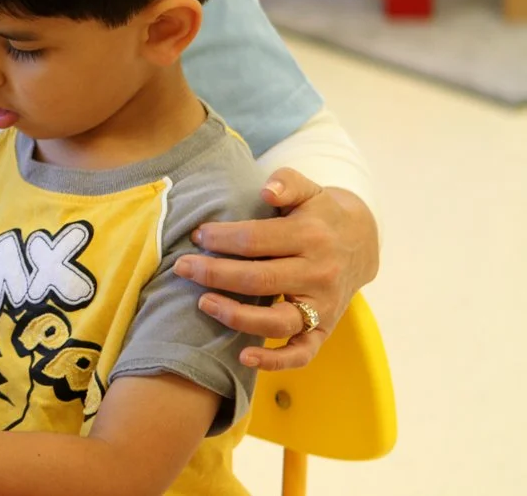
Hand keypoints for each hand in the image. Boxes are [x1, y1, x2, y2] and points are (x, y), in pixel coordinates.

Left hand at [173, 168, 378, 370]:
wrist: (361, 243)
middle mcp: (319, 274)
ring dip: (236, 316)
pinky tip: (243, 357)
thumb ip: (287, 183)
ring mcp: (322, 306)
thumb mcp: (308, 189)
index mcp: (311, 236)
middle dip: (215, 274)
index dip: (222, 239)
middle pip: (259, 279)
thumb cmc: (319, 214)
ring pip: (277, 321)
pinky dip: (275, 362)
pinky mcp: (324, 330)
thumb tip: (267, 190)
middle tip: (182, 267)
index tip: (197, 236)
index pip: (256, 240)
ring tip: (202, 303)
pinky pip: (301, 353)